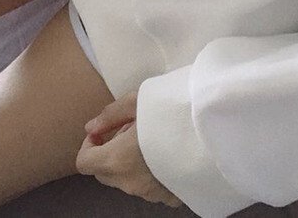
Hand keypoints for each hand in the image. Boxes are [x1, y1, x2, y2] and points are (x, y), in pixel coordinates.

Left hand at [76, 90, 182, 208]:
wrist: (214, 130)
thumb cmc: (172, 110)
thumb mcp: (139, 100)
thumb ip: (111, 115)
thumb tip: (90, 127)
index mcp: (117, 160)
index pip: (84, 162)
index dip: (89, 144)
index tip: (107, 129)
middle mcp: (131, 183)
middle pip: (104, 174)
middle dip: (109, 152)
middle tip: (133, 130)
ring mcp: (152, 194)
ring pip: (128, 181)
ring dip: (131, 163)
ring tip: (154, 139)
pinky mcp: (172, 197)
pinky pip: (152, 187)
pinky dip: (152, 173)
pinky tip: (169, 153)